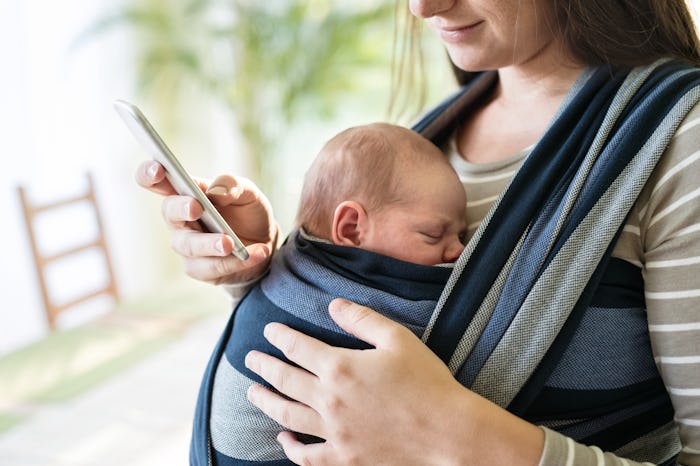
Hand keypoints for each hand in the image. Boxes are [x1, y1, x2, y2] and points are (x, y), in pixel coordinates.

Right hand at [134, 160, 276, 284]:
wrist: (264, 243)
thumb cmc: (247, 213)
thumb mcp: (249, 193)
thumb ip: (234, 186)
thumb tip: (217, 191)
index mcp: (186, 192)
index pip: (156, 181)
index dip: (149, 174)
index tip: (158, 170)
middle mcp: (180, 219)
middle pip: (169, 212)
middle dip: (181, 209)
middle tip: (196, 207)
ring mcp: (186, 245)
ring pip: (190, 245)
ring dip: (210, 244)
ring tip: (230, 243)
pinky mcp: (199, 269)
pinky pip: (211, 268)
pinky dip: (235, 262)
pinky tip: (257, 254)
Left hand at [245, 299, 544, 465]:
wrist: (448, 432)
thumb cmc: (427, 382)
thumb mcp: (397, 339)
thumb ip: (361, 319)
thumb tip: (333, 305)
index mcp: (340, 367)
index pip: (297, 347)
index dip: (280, 337)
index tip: (269, 331)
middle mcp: (329, 400)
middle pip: (285, 379)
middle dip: (264, 366)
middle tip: (250, 359)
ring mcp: (334, 433)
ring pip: (287, 415)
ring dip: (266, 401)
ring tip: (253, 392)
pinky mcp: (345, 458)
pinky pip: (308, 456)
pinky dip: (291, 448)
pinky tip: (282, 439)